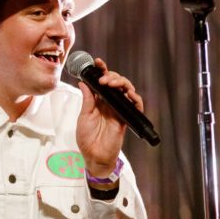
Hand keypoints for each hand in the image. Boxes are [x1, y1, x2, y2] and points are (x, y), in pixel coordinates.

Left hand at [76, 58, 143, 177]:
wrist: (94, 156)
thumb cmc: (87, 138)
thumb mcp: (84, 116)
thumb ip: (87, 100)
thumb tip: (83, 82)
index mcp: (98, 100)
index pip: (102, 81)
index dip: (102, 70)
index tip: (97, 62)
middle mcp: (110, 102)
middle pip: (116, 82)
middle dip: (112, 76)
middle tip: (104, 79)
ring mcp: (119, 109)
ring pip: (127, 90)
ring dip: (122, 83)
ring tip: (112, 84)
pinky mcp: (127, 118)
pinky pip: (136, 106)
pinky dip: (135, 99)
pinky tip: (129, 95)